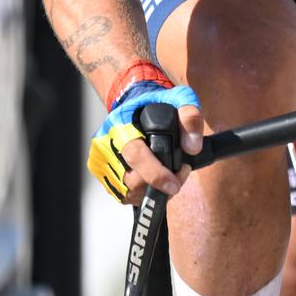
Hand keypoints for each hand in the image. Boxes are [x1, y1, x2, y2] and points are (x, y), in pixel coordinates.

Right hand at [87, 81, 205, 204]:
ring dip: (152, 191)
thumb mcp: (178, 99)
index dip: (155, 174)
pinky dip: (142, 194)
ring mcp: (102, 162)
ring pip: (128, 192)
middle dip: (160, 184)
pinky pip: (124, 195)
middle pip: (132, 181)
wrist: (132, 106)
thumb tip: (193, 147)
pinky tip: (153, 181)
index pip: (135, 155)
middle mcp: (105, 145)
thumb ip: (190, 117)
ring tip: (167, 175)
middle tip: (178, 175)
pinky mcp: (103, 175)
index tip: (174, 184)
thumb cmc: (154, 104)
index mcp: (119, 125)